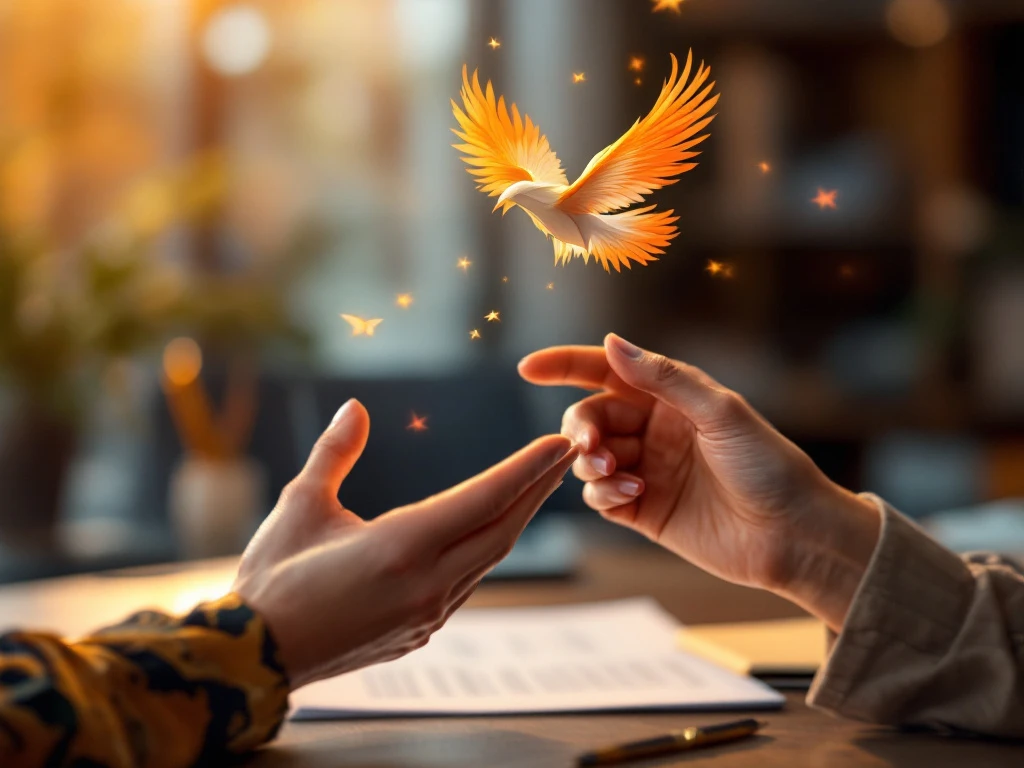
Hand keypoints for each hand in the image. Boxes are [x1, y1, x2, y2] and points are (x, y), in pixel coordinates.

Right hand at [233, 399, 577, 688]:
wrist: (254, 658)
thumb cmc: (272, 578)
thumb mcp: (299, 505)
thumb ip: (334, 454)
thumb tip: (356, 408)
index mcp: (401, 548)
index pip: (483, 499)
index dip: (526, 468)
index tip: (558, 443)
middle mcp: (426, 584)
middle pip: (502, 530)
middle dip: (537, 489)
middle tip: (568, 454)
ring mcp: (427, 614)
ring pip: (488, 559)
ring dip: (516, 519)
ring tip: (537, 487)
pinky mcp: (419, 631)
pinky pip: (467, 582)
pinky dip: (486, 549)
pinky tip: (489, 532)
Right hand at [519, 334, 879, 630]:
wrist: (794, 535)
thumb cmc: (770, 466)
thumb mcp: (720, 412)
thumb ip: (663, 378)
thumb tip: (610, 342)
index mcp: (671, 397)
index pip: (607, 372)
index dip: (566, 366)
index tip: (528, 368)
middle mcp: (654, 430)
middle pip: (590, 417)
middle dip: (580, 427)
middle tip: (588, 445)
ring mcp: (646, 470)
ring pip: (588, 459)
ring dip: (589, 463)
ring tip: (613, 473)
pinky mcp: (644, 511)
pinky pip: (601, 497)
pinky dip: (603, 494)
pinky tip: (630, 495)